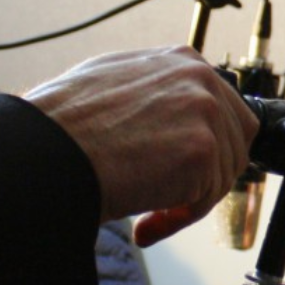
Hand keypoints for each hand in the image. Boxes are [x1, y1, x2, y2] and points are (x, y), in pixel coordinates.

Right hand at [25, 46, 257, 239]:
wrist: (49, 149)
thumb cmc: (64, 123)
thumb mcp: (114, 81)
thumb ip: (154, 90)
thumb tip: (167, 113)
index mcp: (182, 61)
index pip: (224, 108)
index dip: (206, 147)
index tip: (187, 170)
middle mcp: (200, 79)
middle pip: (236, 141)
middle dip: (208, 174)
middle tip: (174, 196)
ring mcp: (205, 112)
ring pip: (221, 174)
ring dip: (187, 200)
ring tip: (146, 209)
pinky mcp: (202, 150)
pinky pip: (204, 200)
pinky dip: (176, 219)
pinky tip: (145, 224)